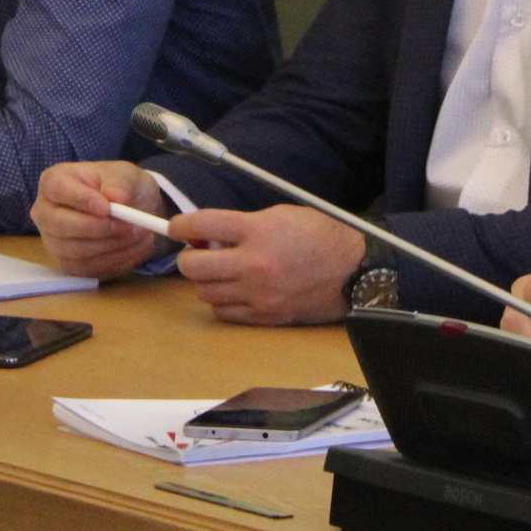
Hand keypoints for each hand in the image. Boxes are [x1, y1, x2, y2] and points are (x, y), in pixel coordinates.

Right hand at [31, 161, 167, 277]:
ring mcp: (55, 242)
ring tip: (141, 233)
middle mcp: (46, 213)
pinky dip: (118, 260)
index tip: (107, 208)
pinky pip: (90, 268)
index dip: (81, 200)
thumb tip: (116, 198)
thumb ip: (120, 184)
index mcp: (53, 181)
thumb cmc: (119, 185)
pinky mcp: (70, 264)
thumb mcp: (125, 174)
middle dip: (99, 228)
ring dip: (114, 245)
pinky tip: (136, 247)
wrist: (130, 208)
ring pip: (78, 251)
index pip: (57, 189)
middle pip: (61, 225)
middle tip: (129, 225)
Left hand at [173, 205, 366, 323]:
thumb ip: (241, 223)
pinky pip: (225, 312)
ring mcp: (259, 293)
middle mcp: (255, 263)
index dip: (181, 225)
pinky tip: (233, 289)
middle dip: (188, 256)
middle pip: (194, 266)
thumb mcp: (280, 215)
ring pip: (205, 293)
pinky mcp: (265, 315)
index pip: (202, 224)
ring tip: (218, 270)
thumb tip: (207, 233)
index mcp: (259, 230)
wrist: (353, 270)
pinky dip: (221, 300)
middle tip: (195, 251)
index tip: (177, 226)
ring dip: (204, 280)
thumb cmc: (319, 236)